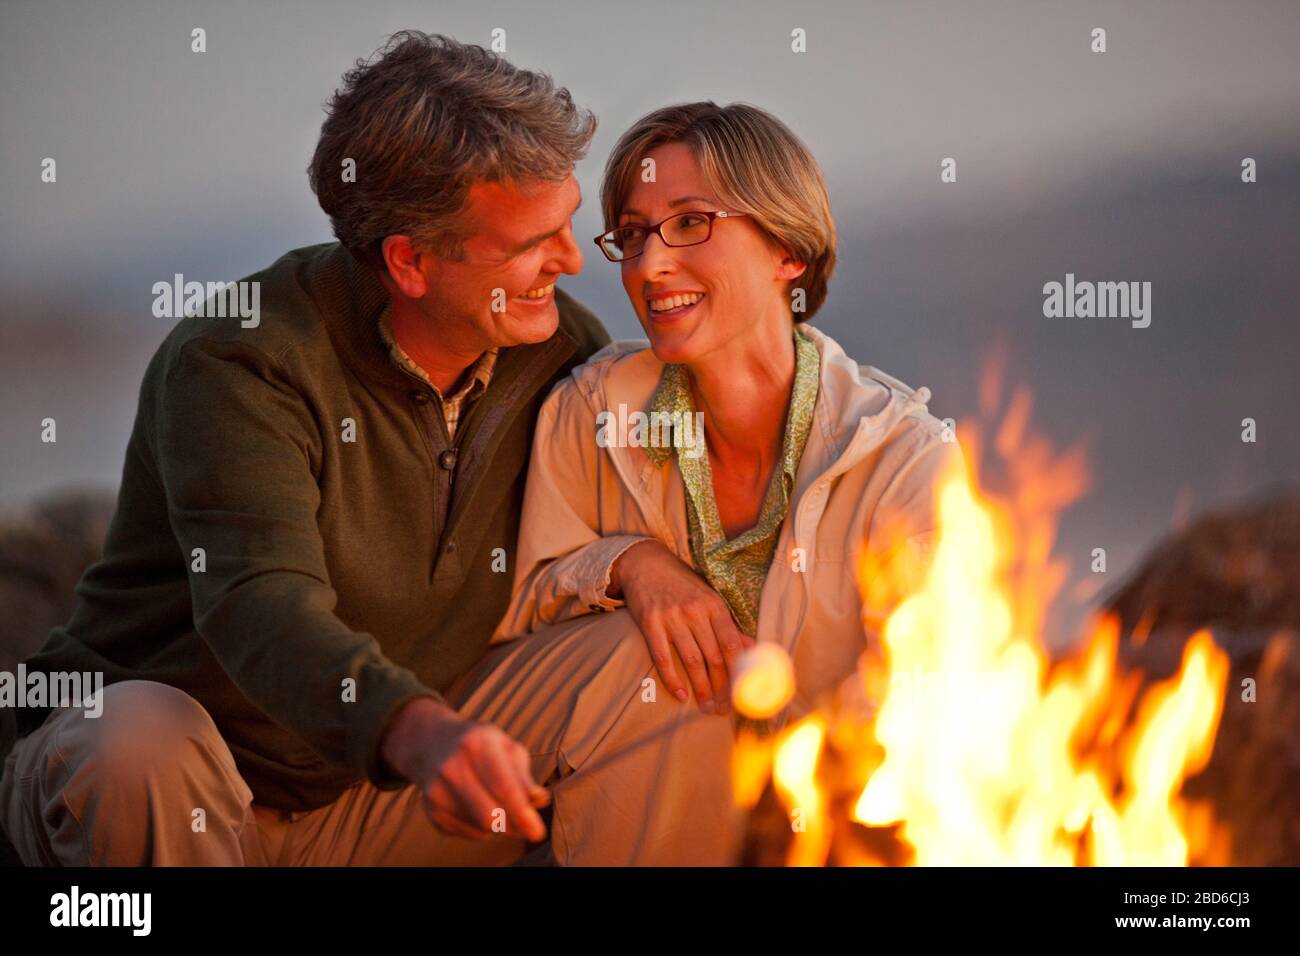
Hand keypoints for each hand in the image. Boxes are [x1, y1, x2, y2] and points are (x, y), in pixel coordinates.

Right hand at [380, 697, 549, 842]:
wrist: (433, 744)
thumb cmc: (481, 746)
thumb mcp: (506, 747)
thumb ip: (523, 775)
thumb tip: (539, 799)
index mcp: (476, 745)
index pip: (502, 787)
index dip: (522, 813)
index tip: (537, 833)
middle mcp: (452, 768)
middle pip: (490, 816)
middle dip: (514, 825)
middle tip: (526, 821)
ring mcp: (437, 791)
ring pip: (480, 829)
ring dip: (500, 826)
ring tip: (502, 806)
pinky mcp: (431, 811)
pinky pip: (468, 834)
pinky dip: (483, 828)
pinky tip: (481, 807)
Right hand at [608, 540, 755, 713]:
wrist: (645, 563)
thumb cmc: (681, 584)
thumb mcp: (708, 597)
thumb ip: (727, 624)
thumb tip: (752, 648)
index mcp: (714, 605)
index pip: (732, 643)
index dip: (739, 670)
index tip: (744, 691)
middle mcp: (695, 611)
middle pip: (714, 656)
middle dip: (722, 686)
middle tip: (724, 708)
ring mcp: (671, 617)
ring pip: (692, 660)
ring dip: (701, 688)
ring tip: (707, 707)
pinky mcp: (650, 623)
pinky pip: (663, 657)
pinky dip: (672, 679)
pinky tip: (681, 695)